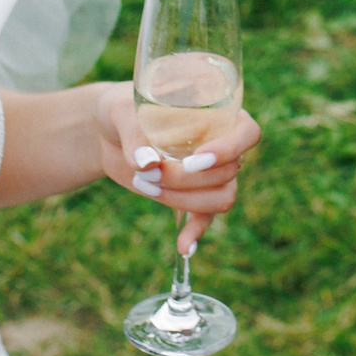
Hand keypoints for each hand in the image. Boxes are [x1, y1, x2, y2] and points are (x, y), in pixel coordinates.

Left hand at [96, 85, 264, 254]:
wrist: (108, 133)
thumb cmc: (121, 109)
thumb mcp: (121, 112)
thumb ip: (135, 134)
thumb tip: (147, 164)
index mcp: (218, 114)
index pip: (247, 133)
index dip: (229, 148)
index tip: (194, 159)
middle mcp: (221, 144)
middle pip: (229, 171)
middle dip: (186, 178)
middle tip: (147, 171)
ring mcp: (209, 174)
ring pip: (221, 197)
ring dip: (185, 200)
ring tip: (146, 186)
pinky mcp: (191, 195)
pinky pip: (204, 218)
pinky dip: (195, 233)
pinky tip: (183, 247)